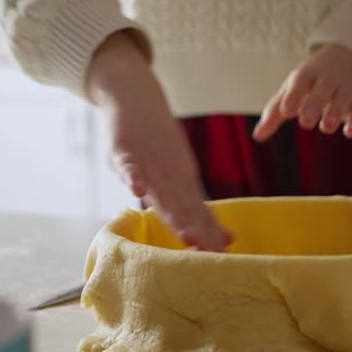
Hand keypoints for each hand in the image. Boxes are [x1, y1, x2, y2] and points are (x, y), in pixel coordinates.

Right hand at [87, 31, 230, 250]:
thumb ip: (195, 207)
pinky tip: (137, 188)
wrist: (136, 97)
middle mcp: (169, 175)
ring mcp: (147, 161)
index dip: (208, 234)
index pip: (198, 213)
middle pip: (184, 206)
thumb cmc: (156, 143)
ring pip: (160, 189)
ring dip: (172, 210)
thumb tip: (227, 238)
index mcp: (181, 183)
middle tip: (210, 252)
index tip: (222, 255)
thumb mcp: (178, 175)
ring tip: (184, 232)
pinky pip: (128, 163)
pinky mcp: (124, 148)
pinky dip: (132, 174)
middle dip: (197, 229)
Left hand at [253, 44, 351, 141]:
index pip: (301, 82)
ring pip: (343, 100)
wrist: (345, 58)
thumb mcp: (291, 89)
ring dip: (335, 114)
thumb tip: (257, 136)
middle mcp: (327, 79)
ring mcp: (345, 88)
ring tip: (325, 127)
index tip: (286, 112)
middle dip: (315, 106)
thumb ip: (275, 112)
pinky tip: (348, 132)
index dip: (294, 96)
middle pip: (322, 90)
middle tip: (305, 122)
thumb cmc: (311, 80)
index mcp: (307, 75)